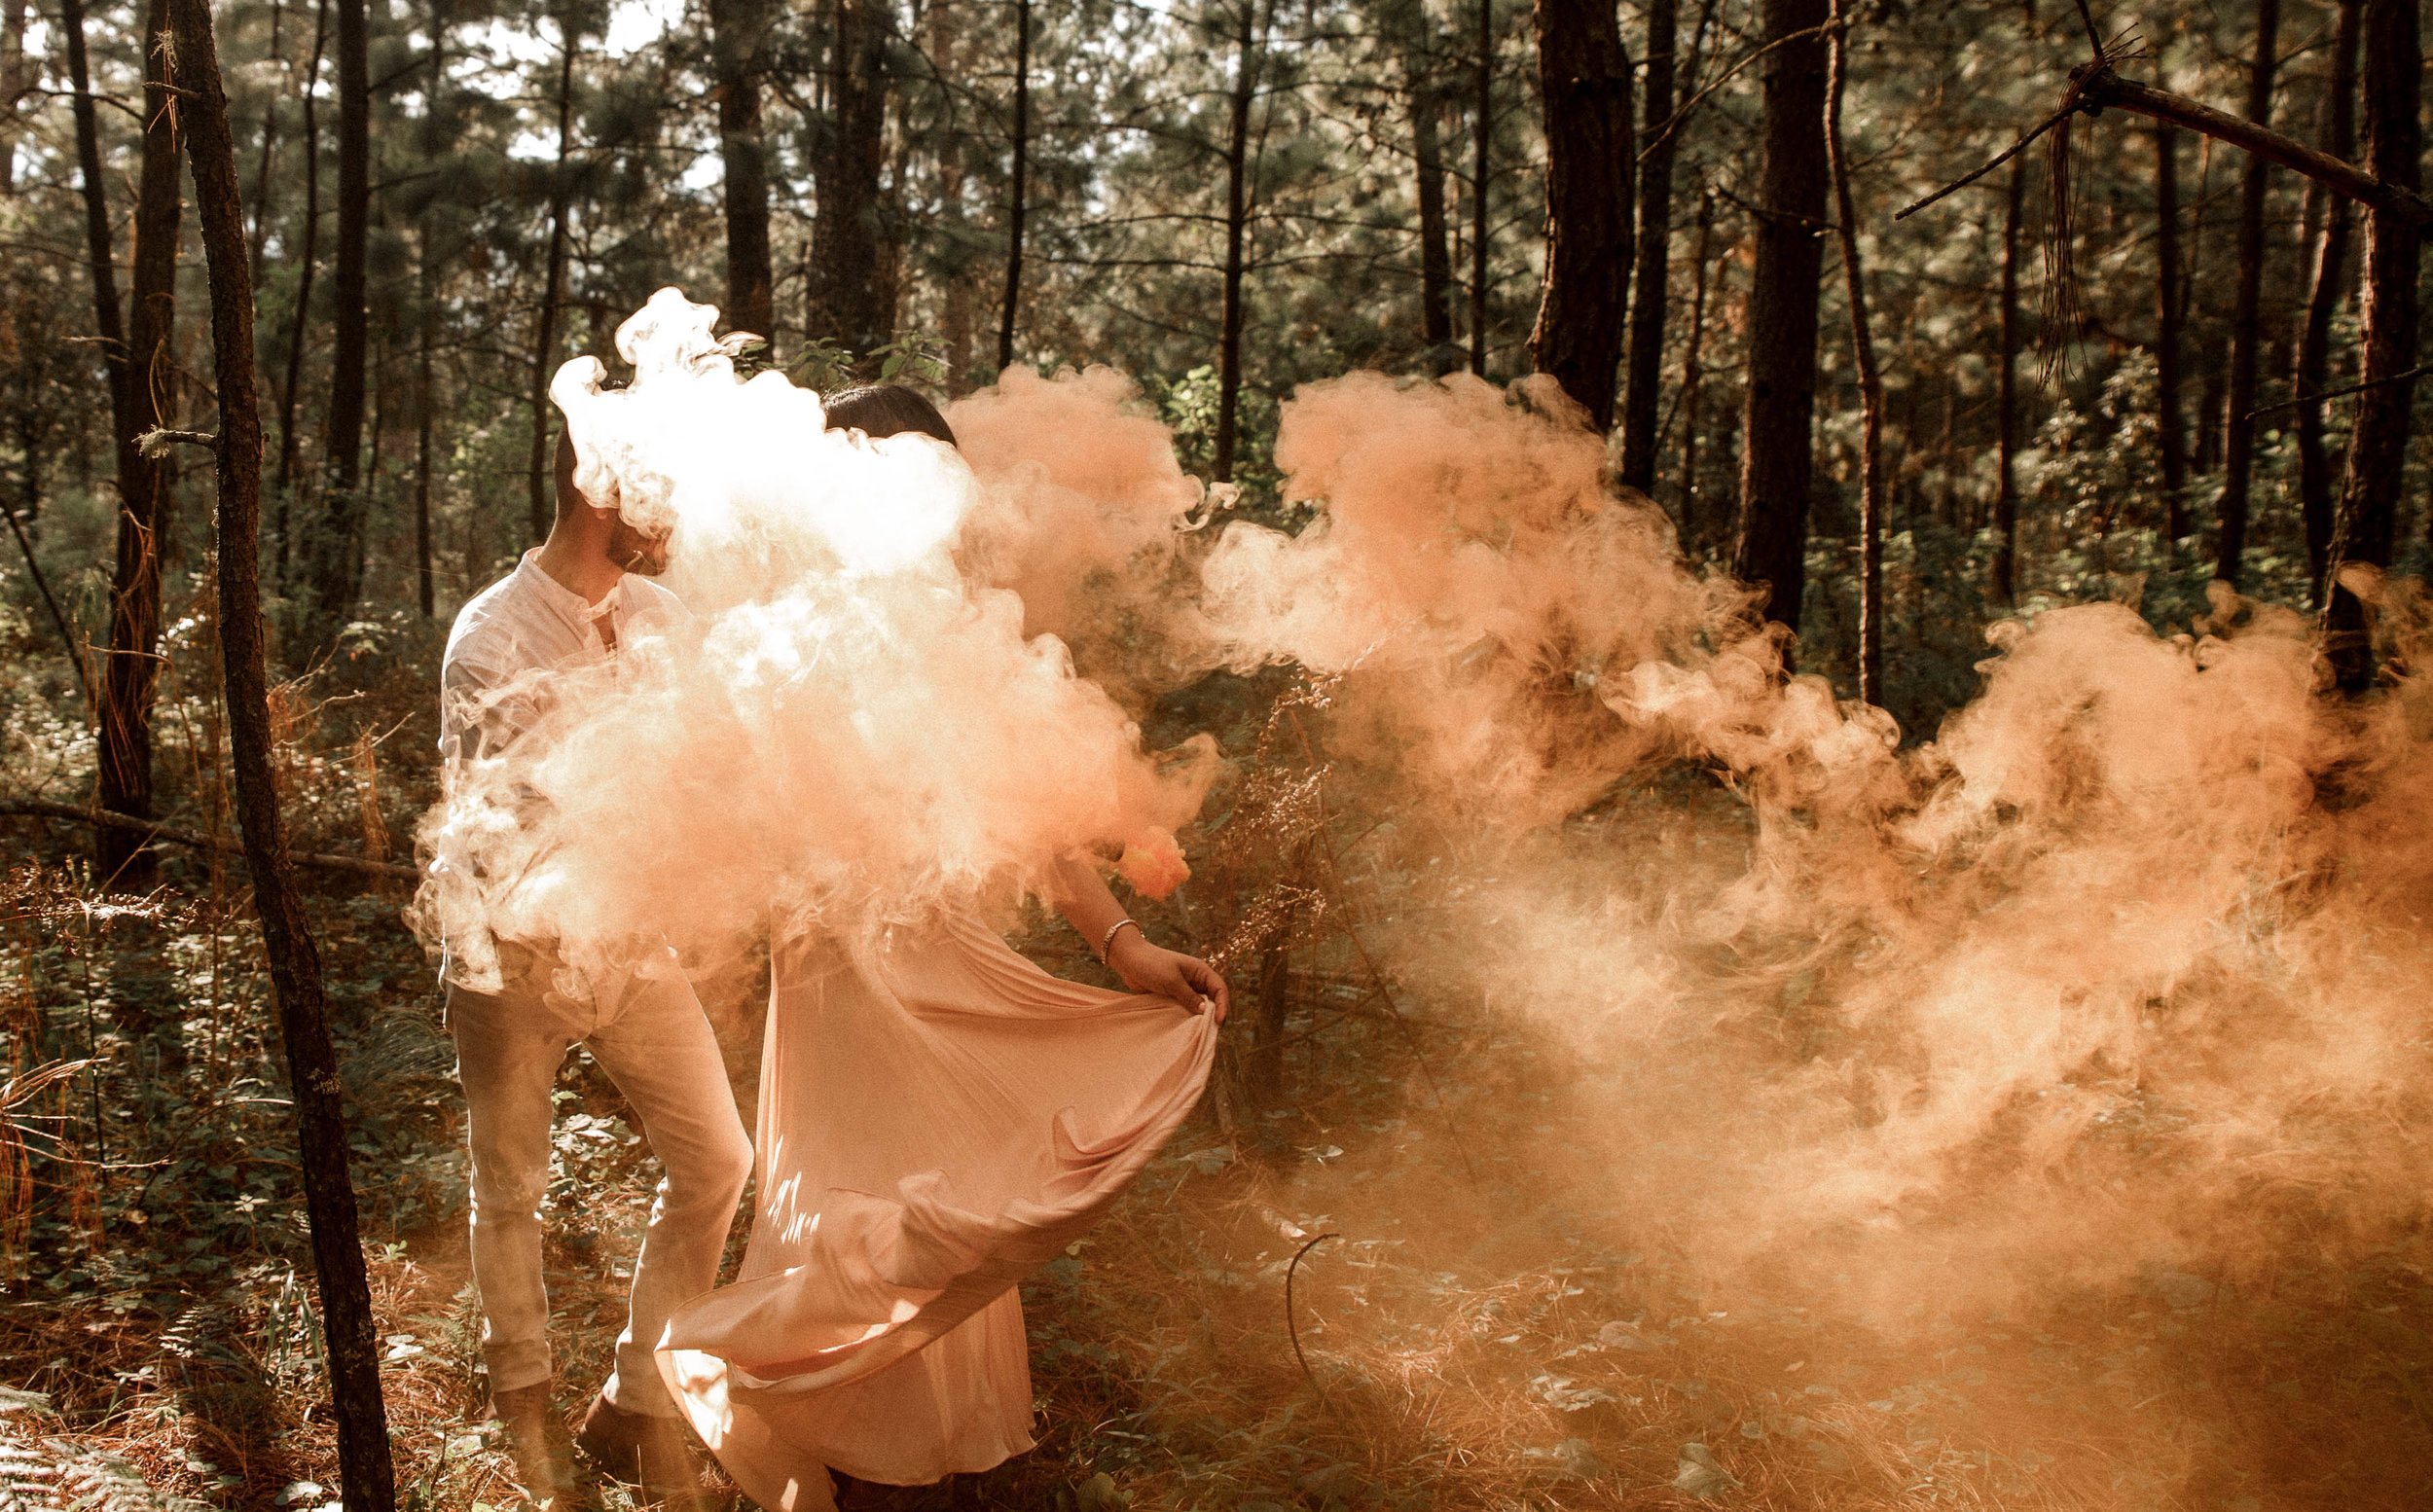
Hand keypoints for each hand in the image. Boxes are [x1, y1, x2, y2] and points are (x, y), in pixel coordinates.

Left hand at [1108, 932, 1229, 1022]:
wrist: (1128, 960)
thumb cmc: (1151, 965)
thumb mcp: (1171, 981)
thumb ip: (1188, 996)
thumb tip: (1205, 1011)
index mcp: (1200, 971)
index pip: (1219, 988)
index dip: (1223, 1005)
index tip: (1219, 1021)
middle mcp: (1195, 980)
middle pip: (1212, 999)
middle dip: (1213, 1013)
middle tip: (1210, 1031)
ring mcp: (1184, 989)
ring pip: (1198, 1006)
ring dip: (1199, 1018)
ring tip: (1199, 1032)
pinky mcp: (1173, 997)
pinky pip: (1185, 1009)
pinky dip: (1187, 1018)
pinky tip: (1185, 1028)